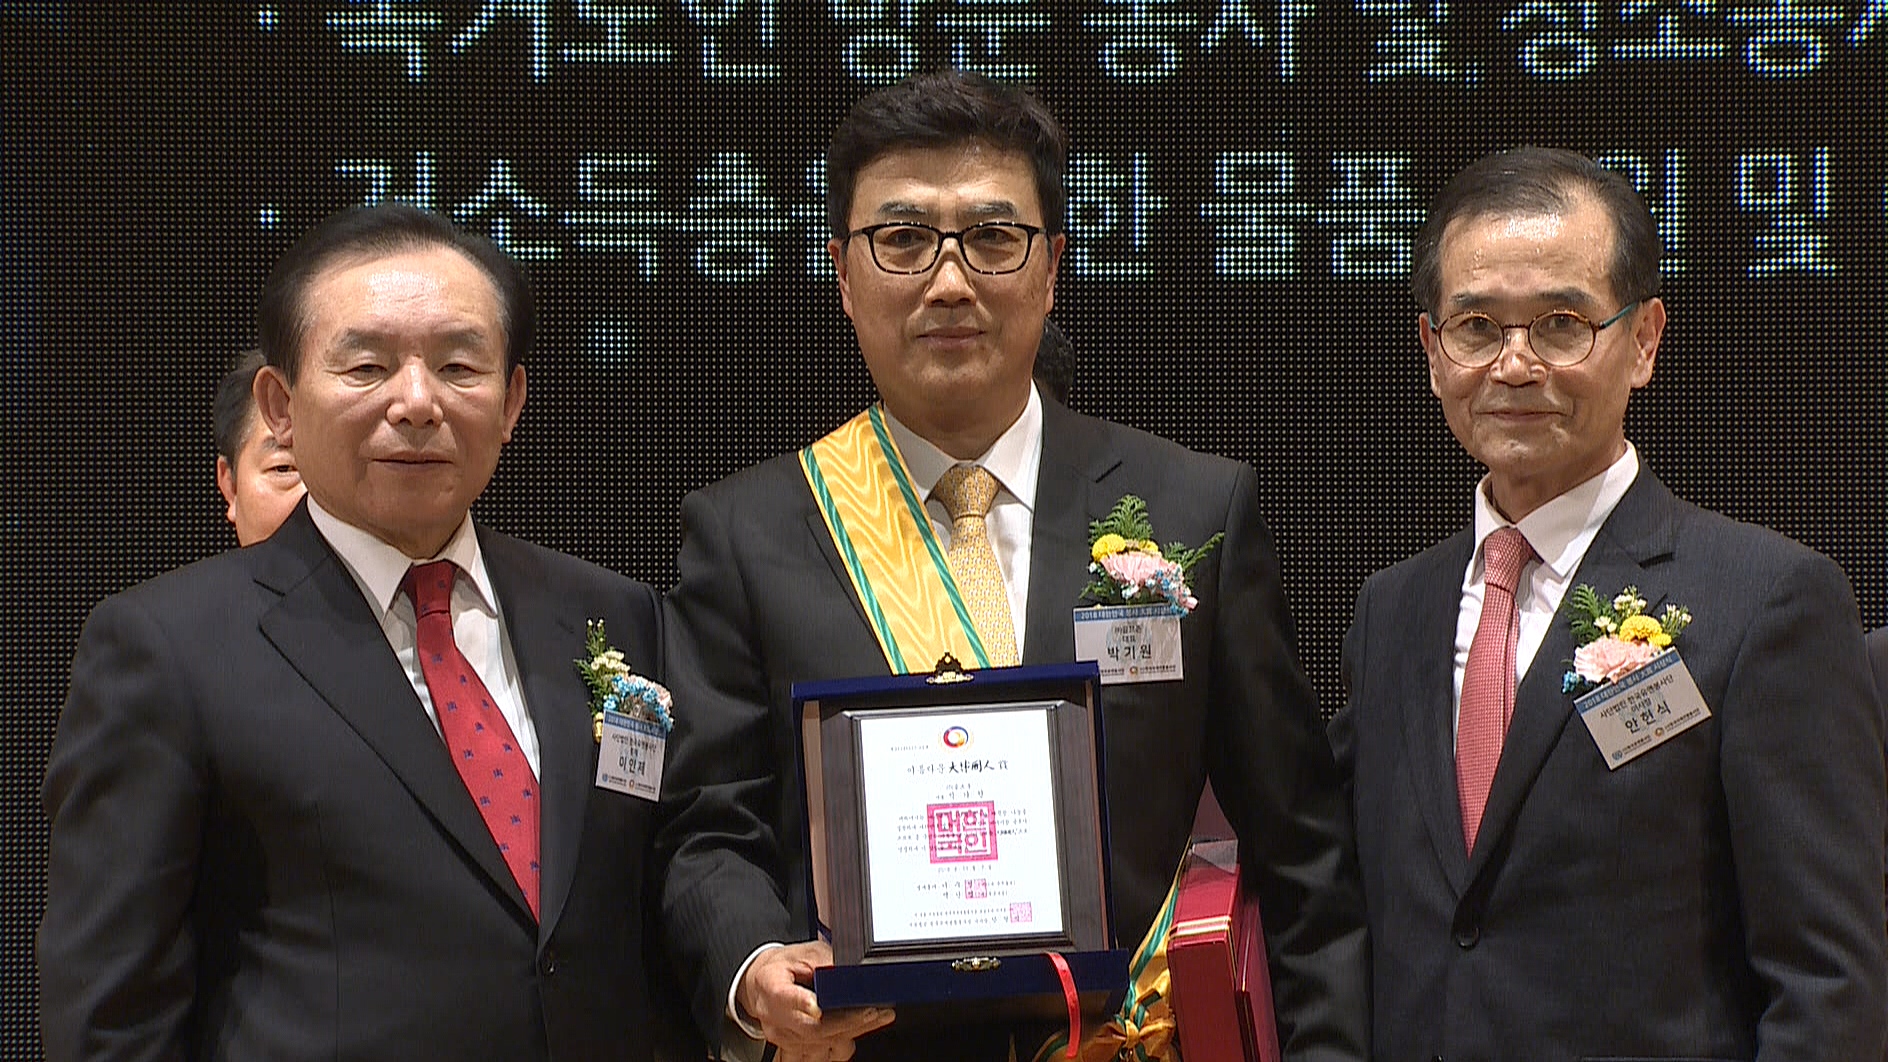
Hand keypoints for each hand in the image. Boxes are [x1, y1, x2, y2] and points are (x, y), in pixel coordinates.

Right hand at [736, 941, 893, 1061]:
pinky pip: (823, 1050)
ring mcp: (784, 1036)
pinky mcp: (794, 1047)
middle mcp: (774, 1016)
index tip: (817, 1007)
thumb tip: (850, 968)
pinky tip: (862, 1026)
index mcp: (771, 985)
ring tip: (877, 1016)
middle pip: (811, 1027)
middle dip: (846, 1021)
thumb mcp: (804, 952)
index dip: (801, 1003)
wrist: (763, 985)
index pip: (784, 997)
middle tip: (873, 1010)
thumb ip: (824, 960)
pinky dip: (845, 1039)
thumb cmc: (784, 967)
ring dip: (852, 1031)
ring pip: (821, 1041)